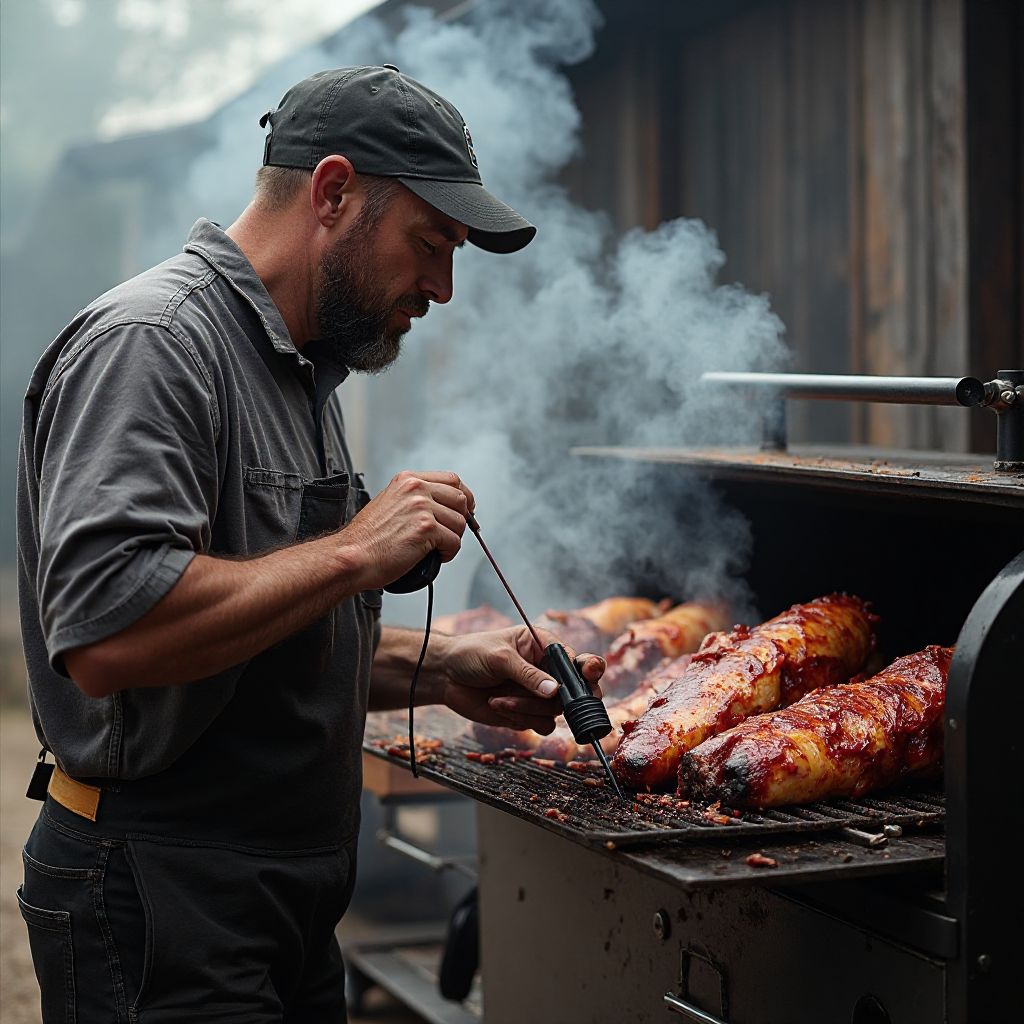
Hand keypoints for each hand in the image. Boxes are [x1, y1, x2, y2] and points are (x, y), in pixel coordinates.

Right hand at [338, 471, 473, 589]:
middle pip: (460, 499)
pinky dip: (449, 553)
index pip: (451, 479)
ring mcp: (422, 507)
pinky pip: (454, 542)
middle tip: (452, 534)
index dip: (464, 496)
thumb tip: (441, 507)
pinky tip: (435, 556)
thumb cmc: (367, 539)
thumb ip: (414, 500)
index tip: (466, 508)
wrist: (352, 557)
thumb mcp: (389, 503)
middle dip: (462, 519)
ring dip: (452, 539)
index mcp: (407, 480)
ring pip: (460, 522)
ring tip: (436, 549)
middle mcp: (416, 489)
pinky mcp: (426, 529)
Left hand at [440, 626, 605, 733]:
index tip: (589, 673)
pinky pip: (541, 724)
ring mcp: (537, 694)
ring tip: (501, 698)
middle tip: (552, 699)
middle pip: (574, 690)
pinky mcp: (526, 713)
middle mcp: (545, 671)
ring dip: (528, 707)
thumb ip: (528, 674)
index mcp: (543, 646)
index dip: (587, 667)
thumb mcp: (500, 657)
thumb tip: (555, 691)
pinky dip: (522, 719)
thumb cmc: (471, 654)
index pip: (574, 659)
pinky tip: (500, 706)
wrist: (445, 676)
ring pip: (555, 711)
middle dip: (563, 697)